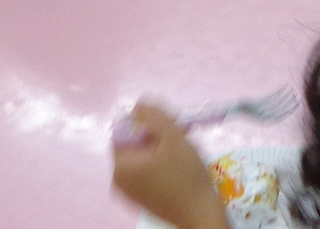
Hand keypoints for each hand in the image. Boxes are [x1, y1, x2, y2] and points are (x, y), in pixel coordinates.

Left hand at [112, 103, 229, 228]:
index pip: (125, 129)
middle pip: (133, 142)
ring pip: (141, 156)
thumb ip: (154, 115)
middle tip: (180, 131)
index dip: (146, 120)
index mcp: (121, 165)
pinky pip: (146, 171)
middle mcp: (119, 180)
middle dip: (156, 133)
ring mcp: (129, 192)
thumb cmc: (186, 176)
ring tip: (183, 147)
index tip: (170, 122)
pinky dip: (159, 162)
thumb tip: (137, 104)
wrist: (200, 214)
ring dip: (160, 146)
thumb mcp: (172, 137)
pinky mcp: (142, 199)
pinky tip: (179, 164)